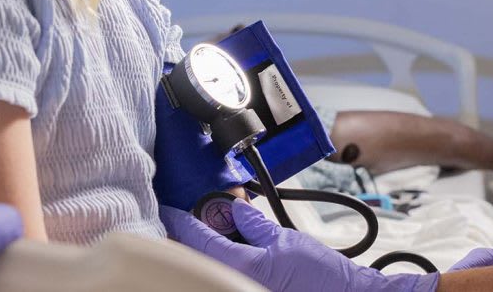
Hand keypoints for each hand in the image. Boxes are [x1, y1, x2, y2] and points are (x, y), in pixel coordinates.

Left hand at [162, 200, 438, 291]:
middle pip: (201, 257)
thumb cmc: (324, 277)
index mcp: (244, 267)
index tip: (168, 211)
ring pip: (214, 266)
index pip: (200, 242)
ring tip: (222, 228)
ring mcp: (244, 287)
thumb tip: (237, 209)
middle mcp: (238, 283)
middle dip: (196, 234)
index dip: (181, 223)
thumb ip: (256, 225)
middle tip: (196, 215)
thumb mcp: (288, 240)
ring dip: (211, 247)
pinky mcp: (253, 289)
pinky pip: (230, 274)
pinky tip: (236, 247)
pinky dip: (226, 261)